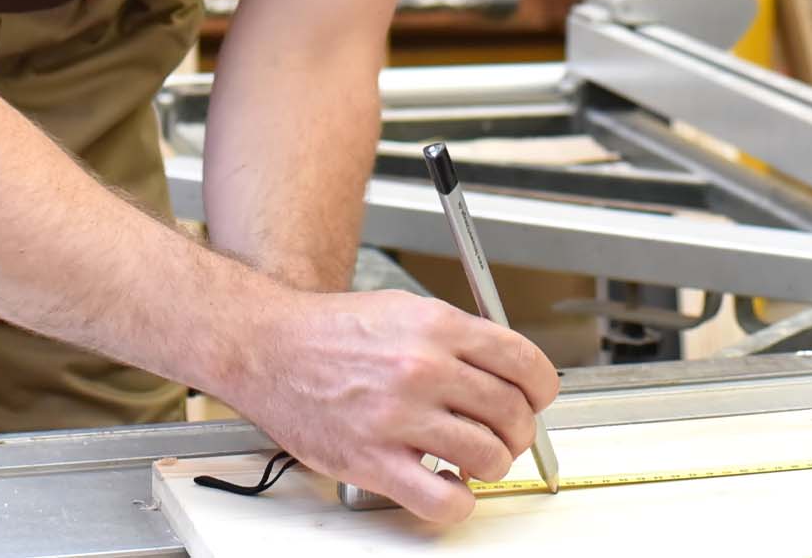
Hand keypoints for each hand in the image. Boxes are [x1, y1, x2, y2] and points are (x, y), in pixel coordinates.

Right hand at [238, 287, 559, 523]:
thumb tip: (506, 367)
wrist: (269, 348)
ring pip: (487, 456)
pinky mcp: (372, 461)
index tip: (538, 398)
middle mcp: (422, 369)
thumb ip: (458, 336)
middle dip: (521, 430)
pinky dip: (458, 501)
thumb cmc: (332, 330)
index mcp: (437, 327)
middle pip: (511, 412)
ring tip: (478, 460)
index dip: (542, 387)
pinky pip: (441, 500)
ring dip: (494, 465)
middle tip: (509, 434)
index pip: (523, 362)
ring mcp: (398, 417)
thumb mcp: (407, 308)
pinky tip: (448, 486)